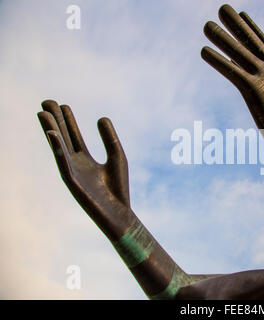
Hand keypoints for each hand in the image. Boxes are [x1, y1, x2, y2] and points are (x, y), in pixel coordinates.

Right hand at [38, 100, 135, 239]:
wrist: (120, 212)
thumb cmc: (118, 188)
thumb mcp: (116, 156)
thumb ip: (109, 138)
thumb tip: (101, 117)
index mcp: (85, 160)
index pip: (73, 136)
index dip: (68, 121)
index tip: (63, 105)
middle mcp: (75, 165)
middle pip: (62, 138)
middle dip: (55, 121)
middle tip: (46, 102)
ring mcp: (72, 173)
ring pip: (58, 148)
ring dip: (51, 130)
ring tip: (43, 112)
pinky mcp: (72, 183)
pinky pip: (63, 163)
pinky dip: (57, 149)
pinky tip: (52, 133)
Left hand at [201, 4, 263, 176]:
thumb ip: (262, 81)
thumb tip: (247, 73)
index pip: (262, 41)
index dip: (250, 27)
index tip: (240, 15)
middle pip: (250, 41)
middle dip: (235, 24)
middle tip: (221, 8)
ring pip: (238, 53)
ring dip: (220, 37)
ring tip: (206, 25)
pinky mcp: (254, 90)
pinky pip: (232, 71)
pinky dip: (217, 60)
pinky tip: (203, 51)